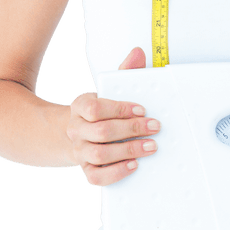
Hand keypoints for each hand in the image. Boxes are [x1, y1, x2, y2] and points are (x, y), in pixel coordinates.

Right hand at [66, 47, 159, 186]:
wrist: (76, 133)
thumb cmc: (100, 111)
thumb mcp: (110, 90)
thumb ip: (125, 72)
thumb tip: (138, 53)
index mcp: (80, 106)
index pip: (94, 108)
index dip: (119, 109)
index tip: (141, 109)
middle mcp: (76, 129)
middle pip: (101, 132)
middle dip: (131, 130)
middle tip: (154, 128)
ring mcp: (79, 150)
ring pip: (99, 154)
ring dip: (128, 151)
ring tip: (150, 146)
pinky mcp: (86, 168)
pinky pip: (97, 176)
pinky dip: (116, 172)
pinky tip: (134, 165)